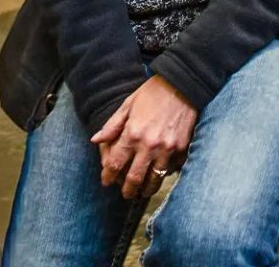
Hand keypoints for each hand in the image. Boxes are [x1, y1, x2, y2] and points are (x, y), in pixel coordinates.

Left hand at [91, 77, 196, 198]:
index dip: (108, 176)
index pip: (114, 164)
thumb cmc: (153, 92)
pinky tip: (160, 175)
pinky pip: (171, 169)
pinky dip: (165, 175)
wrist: (183, 84)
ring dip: (146, 189)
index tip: (106, 181)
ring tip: (142, 192)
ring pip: (154, 179)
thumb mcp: (128, 104)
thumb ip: (112, 125)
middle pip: (134, 178)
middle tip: (126, 194)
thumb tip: (95, 140)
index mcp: (132, 134)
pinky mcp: (182, 148)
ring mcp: (167, 149)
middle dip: (127, 190)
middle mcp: (149, 145)